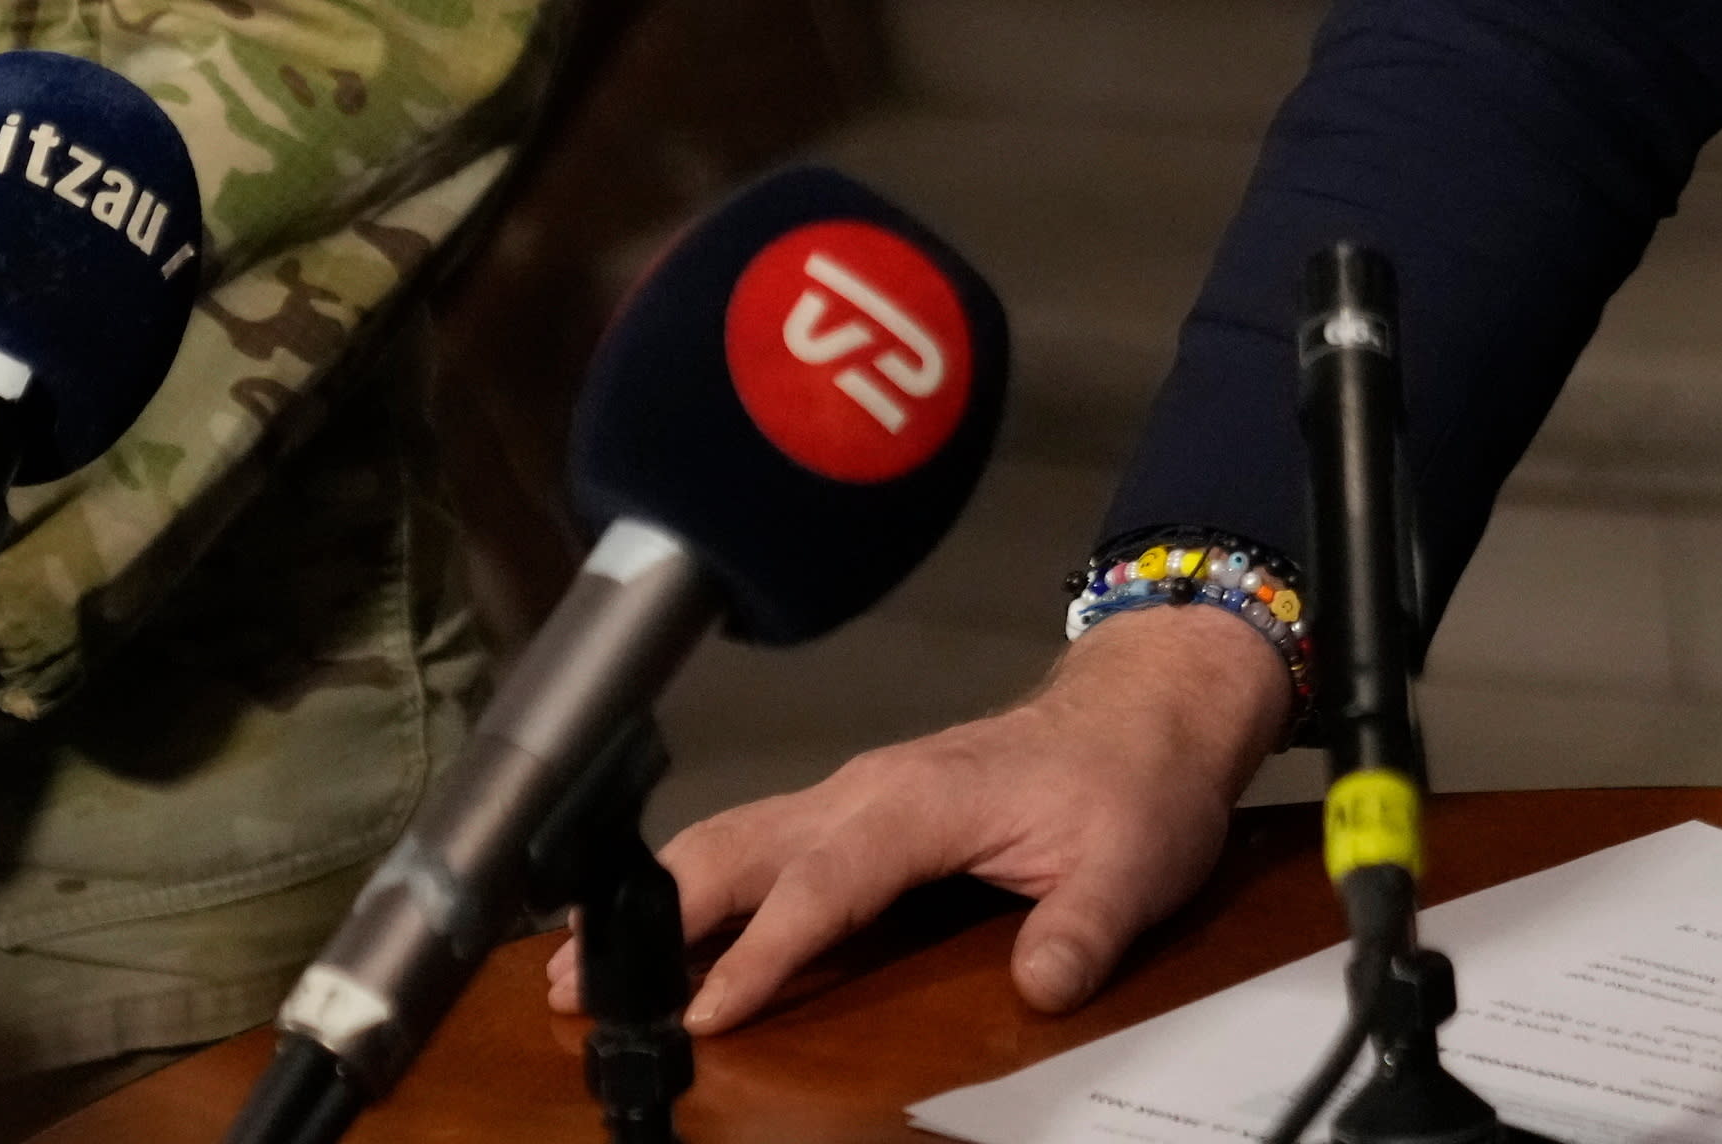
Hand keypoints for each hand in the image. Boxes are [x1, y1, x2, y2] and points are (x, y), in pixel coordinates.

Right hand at [555, 605, 1287, 1033]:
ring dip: (659, 898)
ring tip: (580, 963)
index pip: (823, 883)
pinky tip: (664, 926)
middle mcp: (866, 791)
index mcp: (917, 801)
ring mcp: (853, 795)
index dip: (764, 950)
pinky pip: (759, 843)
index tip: (708, 1010)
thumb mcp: (1130, 864)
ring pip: (732, 838)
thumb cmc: (1131, 783)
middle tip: (579, 983)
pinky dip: (697, 882)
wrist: (1142, 711)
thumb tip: (1040, 987)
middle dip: (658, 915)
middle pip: (738, 848)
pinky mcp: (856, 809)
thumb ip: (1082, 928)